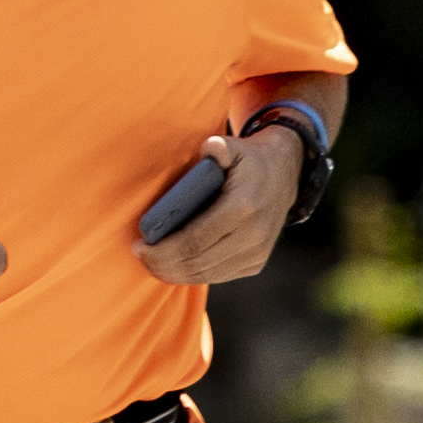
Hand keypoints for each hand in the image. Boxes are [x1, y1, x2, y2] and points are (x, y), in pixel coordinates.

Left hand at [134, 130, 293, 290]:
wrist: (283, 175)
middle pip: (198, 262)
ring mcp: (257, 253)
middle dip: (163, 264)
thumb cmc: (247, 161)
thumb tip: (210, 148)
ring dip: (175, 273)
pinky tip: (173, 268)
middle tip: (140, 257)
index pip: (194, 240)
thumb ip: (220, 147)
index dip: (163, 249)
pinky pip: (220, 275)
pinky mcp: (257, 263)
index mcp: (242, 208)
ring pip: (208, 274)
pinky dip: (194, 274)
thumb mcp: (235, 147)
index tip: (138, 246)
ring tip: (151, 264)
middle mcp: (253, 236)